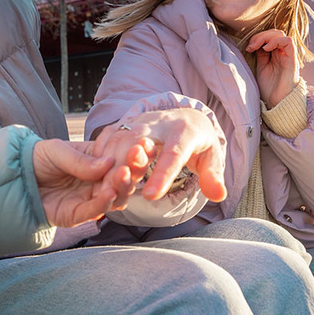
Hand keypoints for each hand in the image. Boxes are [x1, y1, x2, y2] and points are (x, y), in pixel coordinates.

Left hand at [33, 138, 154, 227]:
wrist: (14, 178)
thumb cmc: (36, 159)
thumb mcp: (57, 151)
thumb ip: (80, 160)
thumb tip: (108, 163)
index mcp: (98, 160)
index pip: (122, 158)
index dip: (134, 153)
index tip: (143, 144)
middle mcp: (99, 180)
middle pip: (124, 179)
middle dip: (133, 169)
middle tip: (137, 158)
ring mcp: (90, 198)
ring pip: (116, 197)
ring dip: (122, 186)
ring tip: (122, 174)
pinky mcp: (78, 215)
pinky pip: (96, 211)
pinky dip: (104, 203)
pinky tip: (108, 192)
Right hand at [93, 108, 225, 202]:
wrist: (185, 118)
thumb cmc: (198, 144)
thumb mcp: (212, 158)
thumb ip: (213, 177)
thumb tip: (218, 195)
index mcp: (184, 131)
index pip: (172, 154)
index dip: (161, 175)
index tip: (150, 196)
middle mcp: (158, 122)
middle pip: (137, 141)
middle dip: (124, 166)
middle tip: (115, 194)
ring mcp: (139, 120)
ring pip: (118, 138)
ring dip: (108, 164)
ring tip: (103, 190)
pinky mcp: (125, 123)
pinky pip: (108, 136)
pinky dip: (99, 156)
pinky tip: (95, 176)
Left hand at [246, 29, 299, 108]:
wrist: (277, 102)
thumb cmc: (269, 88)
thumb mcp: (261, 67)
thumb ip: (260, 55)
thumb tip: (253, 43)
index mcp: (274, 54)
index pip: (268, 37)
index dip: (257, 38)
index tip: (248, 48)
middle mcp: (282, 52)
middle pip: (274, 33)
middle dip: (260, 36)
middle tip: (251, 46)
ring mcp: (287, 55)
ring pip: (280, 34)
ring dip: (266, 37)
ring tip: (257, 46)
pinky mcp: (292, 59)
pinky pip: (288, 42)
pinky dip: (276, 41)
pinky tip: (266, 49)